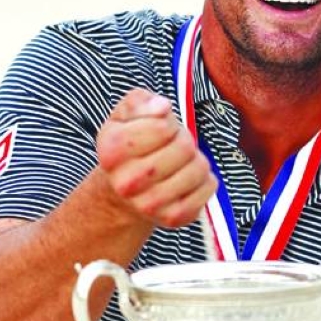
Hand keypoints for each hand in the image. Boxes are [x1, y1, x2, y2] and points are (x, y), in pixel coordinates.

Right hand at [96, 90, 216, 228]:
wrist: (124, 191)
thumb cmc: (130, 144)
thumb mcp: (126, 114)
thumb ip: (141, 102)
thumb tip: (162, 109)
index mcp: (111, 150)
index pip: (163, 127)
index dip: (168, 122)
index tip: (159, 129)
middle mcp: (126, 183)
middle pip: (184, 147)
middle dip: (184, 139)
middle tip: (171, 146)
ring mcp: (150, 205)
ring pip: (199, 168)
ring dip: (196, 159)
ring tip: (179, 163)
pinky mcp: (173, 218)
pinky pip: (209, 187)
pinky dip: (205, 179)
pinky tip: (187, 180)